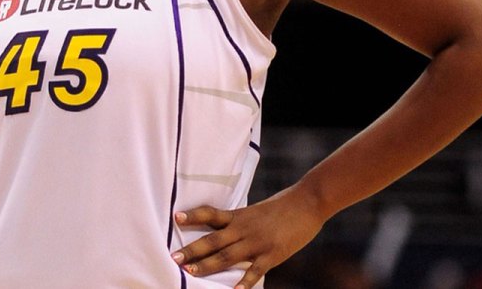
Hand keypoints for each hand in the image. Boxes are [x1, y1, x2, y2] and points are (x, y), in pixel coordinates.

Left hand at [171, 186, 323, 288]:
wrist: (308, 202)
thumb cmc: (283, 206)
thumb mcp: (257, 211)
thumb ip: (240, 222)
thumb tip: (225, 231)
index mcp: (240, 216)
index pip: (211, 214)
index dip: (193, 216)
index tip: (175, 217)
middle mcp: (244, 228)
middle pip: (213, 240)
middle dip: (192, 250)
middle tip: (173, 257)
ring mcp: (257, 242)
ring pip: (227, 256)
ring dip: (207, 265)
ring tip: (190, 272)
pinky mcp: (272, 254)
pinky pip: (254, 271)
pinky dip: (243, 283)